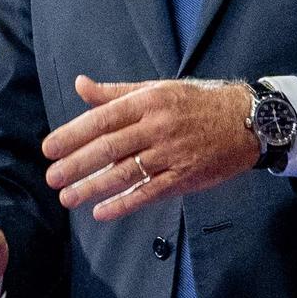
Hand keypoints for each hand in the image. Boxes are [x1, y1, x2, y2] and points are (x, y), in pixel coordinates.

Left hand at [44, 75, 257, 220]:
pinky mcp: (185, 176)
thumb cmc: (196, 102)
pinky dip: (124, 204)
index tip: (49, 148)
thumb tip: (81, 85)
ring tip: (67, 198)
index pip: (102, 119)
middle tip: (51, 177)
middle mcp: (158, 127)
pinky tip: (101, 212)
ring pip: (125, 173)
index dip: (73, 135)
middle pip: (109, 148)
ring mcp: (172, 153)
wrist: (247, 120)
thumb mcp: (157, 89)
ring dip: (93, 187)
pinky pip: (149, 193)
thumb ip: (115, 93)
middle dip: (76, 164)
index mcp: (147, 102)